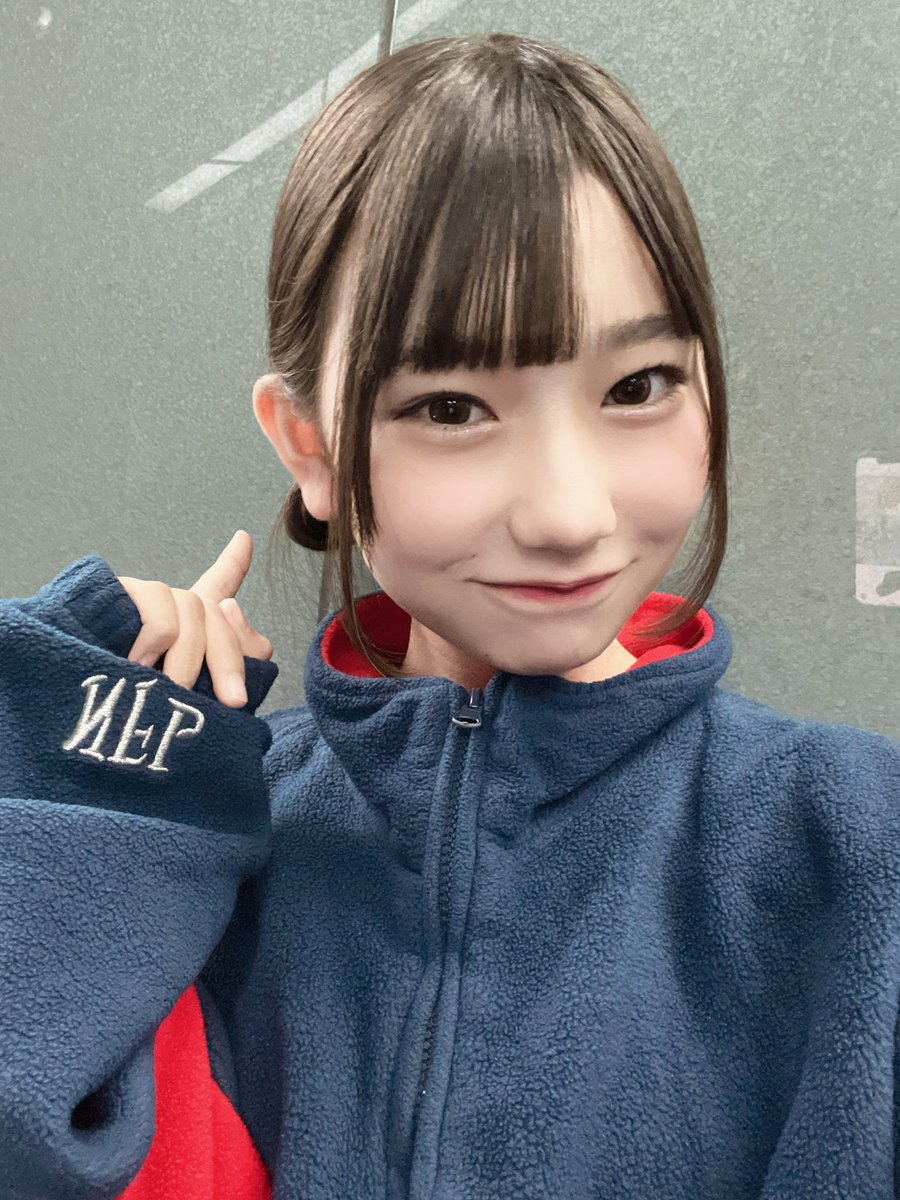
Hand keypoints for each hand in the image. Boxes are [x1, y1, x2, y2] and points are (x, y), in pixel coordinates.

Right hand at [118, 530, 273, 707]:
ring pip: (191, 607)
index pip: (218, 587)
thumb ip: (246, 652)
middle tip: (234, 701)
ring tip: (174, 690)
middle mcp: (167, 604)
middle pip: (214, 609)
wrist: (91, 725)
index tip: (244, 538)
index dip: (233, 563)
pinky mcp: (117, 594)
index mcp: (191, 624)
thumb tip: (231, 606)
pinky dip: (159, 636)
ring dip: (189, 657)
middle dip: (230, 658)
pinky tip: (142, 663)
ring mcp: (142, 597)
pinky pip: (158, 603)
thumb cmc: (157, 716)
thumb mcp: (213, 695)